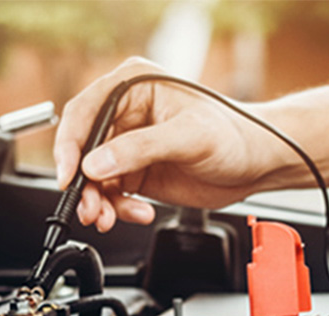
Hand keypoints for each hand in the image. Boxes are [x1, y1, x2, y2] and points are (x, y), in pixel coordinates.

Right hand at [53, 57, 290, 231]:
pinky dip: (118, 208)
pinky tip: (138, 213)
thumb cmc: (236, 135)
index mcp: (134, 86)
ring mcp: (130, 145)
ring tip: (109, 218)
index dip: (70, 144)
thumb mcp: (189, 136)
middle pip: (84, 149)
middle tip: (91, 208)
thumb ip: (141, 148)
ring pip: (94, 176)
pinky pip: (112, 193)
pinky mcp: (138, 172)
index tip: (70, 174)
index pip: (85, 112)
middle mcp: (127, 113)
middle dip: (85, 183)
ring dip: (98, 201)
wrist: (258, 164)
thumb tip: (97, 163)